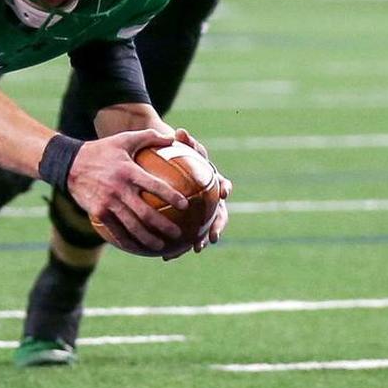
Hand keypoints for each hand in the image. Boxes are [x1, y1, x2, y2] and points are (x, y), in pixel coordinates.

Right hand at [68, 129, 187, 254]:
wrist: (70, 164)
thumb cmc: (102, 150)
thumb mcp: (124, 139)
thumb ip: (149, 137)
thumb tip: (173, 138)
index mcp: (128, 171)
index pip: (154, 186)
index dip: (171, 196)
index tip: (185, 205)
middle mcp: (119, 189)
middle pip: (145, 213)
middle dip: (164, 226)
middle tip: (178, 234)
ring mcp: (107, 202)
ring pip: (131, 226)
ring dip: (148, 239)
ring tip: (161, 247)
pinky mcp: (98, 212)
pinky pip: (115, 230)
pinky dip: (128, 241)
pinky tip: (138, 247)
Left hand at [162, 128, 231, 260]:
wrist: (163, 163)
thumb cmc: (172, 153)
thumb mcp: (178, 145)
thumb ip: (182, 142)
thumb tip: (179, 131)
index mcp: (210, 181)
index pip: (221, 184)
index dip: (224, 188)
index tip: (224, 193)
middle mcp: (209, 198)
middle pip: (218, 213)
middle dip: (217, 225)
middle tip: (213, 235)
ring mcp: (199, 211)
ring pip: (202, 228)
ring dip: (200, 240)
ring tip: (195, 249)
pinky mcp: (186, 222)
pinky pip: (183, 235)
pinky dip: (177, 245)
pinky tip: (166, 255)